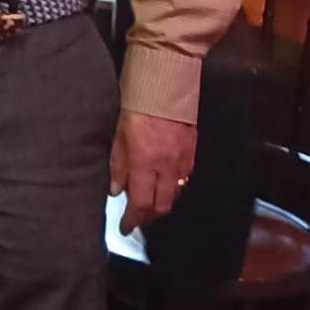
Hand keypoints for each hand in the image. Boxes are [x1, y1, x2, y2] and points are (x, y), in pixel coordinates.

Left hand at [109, 111, 196, 234]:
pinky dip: (174, 185)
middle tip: (136, 217)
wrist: (165, 82)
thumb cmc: (137, 104)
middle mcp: (167, 166)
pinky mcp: (192, 150)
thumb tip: (117, 189)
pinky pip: (185, 177)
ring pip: (175, 193)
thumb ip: (118, 164)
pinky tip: (164, 181)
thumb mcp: (118, 134)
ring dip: (162, 202)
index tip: (125, 227)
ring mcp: (183, 159)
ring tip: (149, 200)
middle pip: (162, 205)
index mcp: (145, 162)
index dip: (132, 220)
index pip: (141, 204)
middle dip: (148, 216)